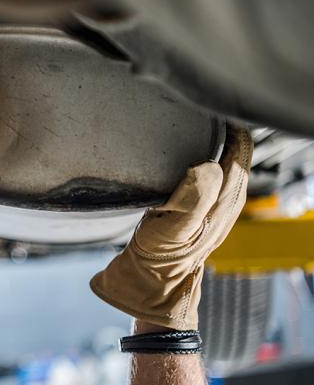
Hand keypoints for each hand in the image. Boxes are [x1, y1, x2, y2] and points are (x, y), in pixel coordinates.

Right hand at [90, 125, 252, 330]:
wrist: (150, 283)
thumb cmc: (160, 256)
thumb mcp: (174, 227)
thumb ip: (194, 195)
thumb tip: (208, 165)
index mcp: (225, 199)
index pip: (240, 148)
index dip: (230, 126)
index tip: (209, 108)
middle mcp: (225, 199)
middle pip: (236, 152)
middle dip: (224, 128)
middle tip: (198, 110)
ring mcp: (214, 205)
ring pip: (224, 161)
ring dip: (213, 142)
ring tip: (192, 125)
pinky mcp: (198, 208)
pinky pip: (209, 173)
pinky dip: (202, 157)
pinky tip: (182, 155)